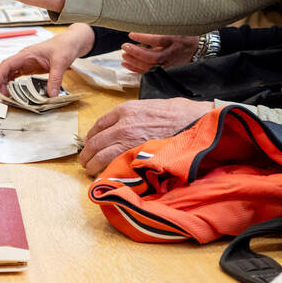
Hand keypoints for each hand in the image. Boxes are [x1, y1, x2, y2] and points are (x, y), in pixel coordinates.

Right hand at [0, 23, 94, 96]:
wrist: (71, 42)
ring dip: (5, 84)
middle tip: (1, 96)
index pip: (7, 64)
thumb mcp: (61, 62)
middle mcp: (24, 58)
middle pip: (5, 69)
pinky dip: (13, 84)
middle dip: (0, 82)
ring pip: (10, 73)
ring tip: (6, 97)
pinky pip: (18, 76)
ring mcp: (27, 63)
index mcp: (27, 54)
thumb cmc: (64, 46)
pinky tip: (14, 92)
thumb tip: (51, 94)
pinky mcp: (31, 68)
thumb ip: (55, 79)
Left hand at [79, 98, 214, 175]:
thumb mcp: (149, 107)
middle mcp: (123, 125)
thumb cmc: (177, 114)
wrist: (196, 122)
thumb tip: (120, 130)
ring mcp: (129, 141)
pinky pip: (115, 165)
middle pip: (95, 142)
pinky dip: (107, 171)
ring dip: (92, 164)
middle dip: (87, 154)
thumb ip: (132, 117)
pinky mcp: (138, 156)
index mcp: (126, 110)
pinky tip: (105, 175)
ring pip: (101, 155)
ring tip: (90, 170)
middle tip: (85, 162)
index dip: (91, 137)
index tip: (89, 144)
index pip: (98, 125)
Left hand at [119, 33, 200, 72]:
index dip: (144, 38)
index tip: (131, 34)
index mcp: (175, 40)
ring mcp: (170, 63)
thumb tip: (142, 21)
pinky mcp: (167, 70)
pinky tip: (128, 64)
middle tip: (125, 46)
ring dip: (135, 63)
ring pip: (151, 67)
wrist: (198, 48)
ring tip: (124, 56)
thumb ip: (161, 26)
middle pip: (153, 57)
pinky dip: (138, 69)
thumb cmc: (184, 34)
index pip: (158, 40)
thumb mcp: (175, 27)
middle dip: (137, 53)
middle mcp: (173, 53)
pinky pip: (151, 72)